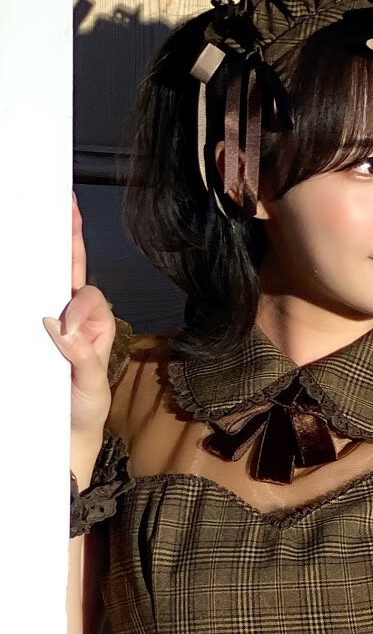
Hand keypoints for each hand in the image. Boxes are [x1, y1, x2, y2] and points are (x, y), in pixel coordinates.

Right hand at [43, 192, 115, 444]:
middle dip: (67, 235)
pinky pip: (26, 303)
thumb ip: (83, 359)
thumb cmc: (85, 405)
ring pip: (45, 282)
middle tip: (62, 201)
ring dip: (36, 258)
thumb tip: (58, 326)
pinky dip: (22, 287)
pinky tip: (17, 272)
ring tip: (39, 234)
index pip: (87, 291)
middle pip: (68, 269)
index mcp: (95, 324)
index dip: (78, 295)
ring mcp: (50, 320)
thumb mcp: (92, 387)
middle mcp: (73, 316)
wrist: (66, 432)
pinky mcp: (30, 331)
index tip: (66, 267)